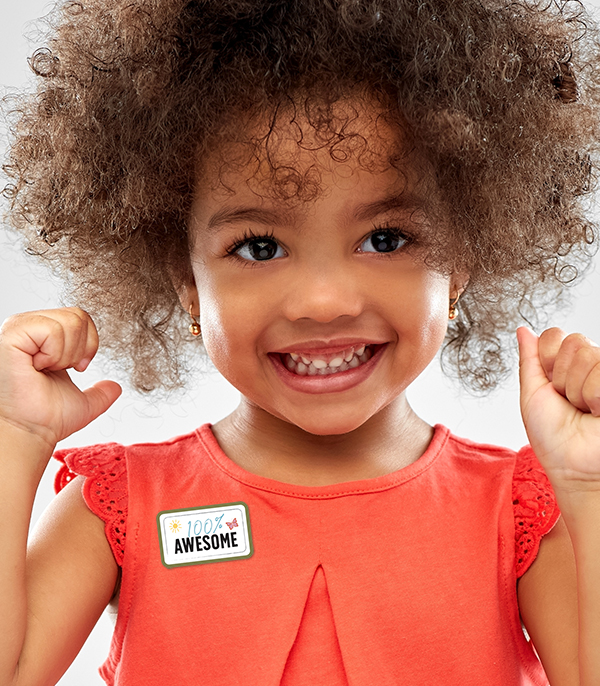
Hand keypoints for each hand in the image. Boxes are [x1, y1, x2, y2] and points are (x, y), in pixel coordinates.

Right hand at [0, 308, 121, 450]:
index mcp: (42, 336)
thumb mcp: (82, 401)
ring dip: (66, 355)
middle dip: (79, 351)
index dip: (89, 346)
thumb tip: (116, 387)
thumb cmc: (45, 417)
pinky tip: (37, 366)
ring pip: (71, 321)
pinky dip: (53, 353)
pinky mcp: (13, 334)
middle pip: (79, 316)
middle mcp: (28, 327)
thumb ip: (100, 392)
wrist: (31, 431)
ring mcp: (18, 328)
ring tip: (46, 369)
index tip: (75, 369)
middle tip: (58, 369)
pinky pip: (53, 329)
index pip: (81, 317)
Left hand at [518, 326, 599, 487]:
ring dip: (578, 390)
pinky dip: (594, 397)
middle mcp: (592, 364)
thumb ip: (529, 360)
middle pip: (573, 342)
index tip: (549, 387)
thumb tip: (523, 330)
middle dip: (561, 378)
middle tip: (568, 401)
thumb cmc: (552, 435)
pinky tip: (597, 411)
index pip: (556, 334)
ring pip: (588, 357)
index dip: (546, 360)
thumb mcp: (532, 393)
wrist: (570, 465)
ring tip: (583, 409)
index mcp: (567, 364)